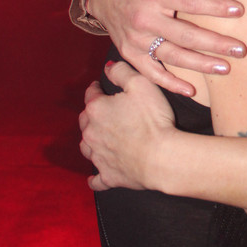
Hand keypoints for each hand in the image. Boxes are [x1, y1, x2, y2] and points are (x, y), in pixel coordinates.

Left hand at [79, 63, 175, 191]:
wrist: (161, 157)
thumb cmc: (153, 120)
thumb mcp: (141, 84)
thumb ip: (122, 71)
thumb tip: (109, 67)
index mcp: (97, 109)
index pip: (91, 94)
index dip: (96, 88)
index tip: (99, 86)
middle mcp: (92, 133)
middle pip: (85, 120)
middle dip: (91, 114)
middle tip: (103, 112)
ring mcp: (98, 156)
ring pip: (86, 147)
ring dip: (91, 141)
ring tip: (100, 138)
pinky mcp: (108, 176)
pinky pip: (96, 179)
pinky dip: (95, 176)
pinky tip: (95, 176)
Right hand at [88, 0, 246, 95]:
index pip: (190, 1)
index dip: (215, 6)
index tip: (239, 10)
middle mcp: (144, 18)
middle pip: (185, 34)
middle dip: (215, 43)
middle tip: (242, 49)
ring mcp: (136, 40)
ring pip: (173, 56)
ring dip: (200, 65)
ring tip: (226, 69)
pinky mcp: (131, 55)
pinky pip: (152, 73)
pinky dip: (171, 84)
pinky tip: (193, 90)